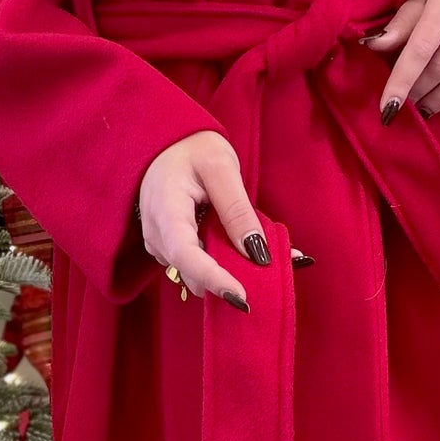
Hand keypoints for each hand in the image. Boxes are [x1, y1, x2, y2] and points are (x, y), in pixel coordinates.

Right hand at [138, 130, 313, 310]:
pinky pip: (199, 265)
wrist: (167, 143)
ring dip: (231, 272)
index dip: (213, 279)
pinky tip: (247, 252)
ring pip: (197, 273)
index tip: (242, 297)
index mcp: (165, 209)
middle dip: (230, 280)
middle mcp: (157, 234)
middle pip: (192, 272)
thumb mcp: (221, 168)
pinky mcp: (171, 248)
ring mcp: (161, 244)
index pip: (185, 254)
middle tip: (282, 268)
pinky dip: (225, 263)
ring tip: (271, 256)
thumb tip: (258, 255)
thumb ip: (238, 211)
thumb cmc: (193, 149)